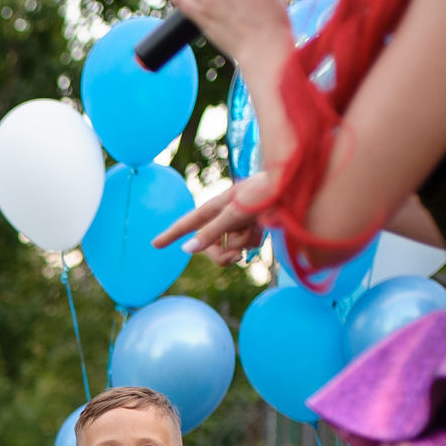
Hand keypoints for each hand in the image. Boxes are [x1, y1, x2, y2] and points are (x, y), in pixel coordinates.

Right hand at [156, 172, 278, 263]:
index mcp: (212, 209)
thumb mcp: (231, 215)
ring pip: (233, 247)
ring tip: (257, 224)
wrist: (290, 188)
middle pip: (211, 247)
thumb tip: (186, 251)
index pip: (186, 224)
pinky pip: (248, 246)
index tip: (155, 244)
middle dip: (223, 254)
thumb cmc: (258, 194)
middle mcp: (223, 217)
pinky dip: (256, 240)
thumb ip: (209, 234)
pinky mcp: (253, 228)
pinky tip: (265, 226)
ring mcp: (238, 224)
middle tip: (235, 257)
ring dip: (245, 241)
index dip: (171, 235)